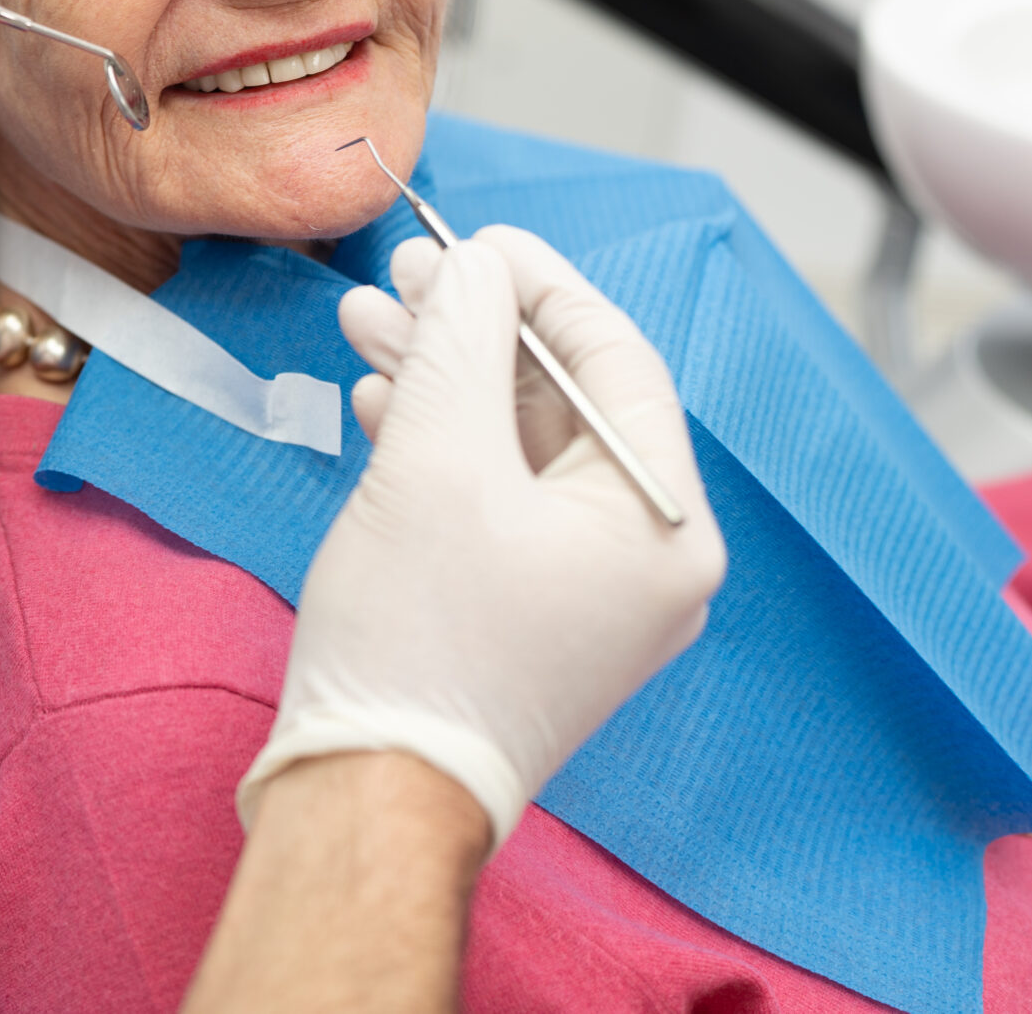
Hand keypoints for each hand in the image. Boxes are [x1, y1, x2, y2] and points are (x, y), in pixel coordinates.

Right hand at [239, 226, 726, 850]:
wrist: (368, 792)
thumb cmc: (416, 639)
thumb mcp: (434, 457)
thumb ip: (462, 341)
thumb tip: (475, 267)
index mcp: (663, 526)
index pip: (617, 361)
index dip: (538, 283)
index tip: (467, 239)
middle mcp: (648, 562)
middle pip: (566, 400)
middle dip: (476, 330)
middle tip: (403, 276)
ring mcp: (591, 596)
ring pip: (522, 447)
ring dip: (446, 380)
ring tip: (371, 327)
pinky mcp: (531, 616)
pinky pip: (501, 501)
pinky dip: (444, 445)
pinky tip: (382, 405)